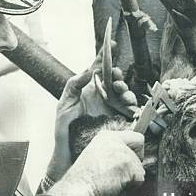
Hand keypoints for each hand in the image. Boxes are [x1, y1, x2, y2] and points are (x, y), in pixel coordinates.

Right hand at [48, 130, 144, 195]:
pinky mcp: (128, 164)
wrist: (78, 189)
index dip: (135, 150)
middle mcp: (115, 140)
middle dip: (133, 165)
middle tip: (118, 174)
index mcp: (106, 136)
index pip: (135, 137)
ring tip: (114, 181)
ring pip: (140, 166)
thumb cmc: (84, 179)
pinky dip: (132, 186)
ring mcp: (122, 151)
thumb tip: (130, 157)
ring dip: (131, 177)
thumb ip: (113, 152)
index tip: (130, 160)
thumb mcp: (96, 155)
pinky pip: (140, 178)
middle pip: (140, 150)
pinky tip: (117, 186)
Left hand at [49, 50, 137, 179]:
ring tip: (123, 93)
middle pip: (114, 79)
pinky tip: (130, 105)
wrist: (67, 152)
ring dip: (126, 90)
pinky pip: (128, 109)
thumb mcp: (64, 104)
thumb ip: (74, 85)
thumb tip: (86, 70)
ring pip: (124, 92)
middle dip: (118, 75)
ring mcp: (109, 107)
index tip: (110, 43)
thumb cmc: (64, 128)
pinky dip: (132, 105)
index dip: (104, 55)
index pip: (97, 68)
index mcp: (88, 89)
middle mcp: (101, 96)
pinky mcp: (116, 119)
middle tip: (116, 80)